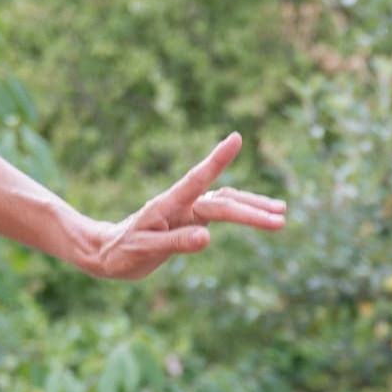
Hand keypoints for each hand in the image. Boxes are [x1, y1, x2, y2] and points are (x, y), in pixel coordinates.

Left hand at [82, 132, 285, 279]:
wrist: (109, 252)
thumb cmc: (122, 251)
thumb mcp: (146, 249)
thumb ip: (176, 243)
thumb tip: (208, 237)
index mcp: (169, 205)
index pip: (198, 180)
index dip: (217, 160)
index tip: (236, 138)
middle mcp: (182, 204)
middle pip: (224, 201)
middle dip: (253, 209)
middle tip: (281, 218)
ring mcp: (189, 211)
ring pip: (227, 204)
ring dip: (253, 208)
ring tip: (281, 215)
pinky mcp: (192, 220)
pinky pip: (222, 213)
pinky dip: (242, 213)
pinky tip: (260, 216)